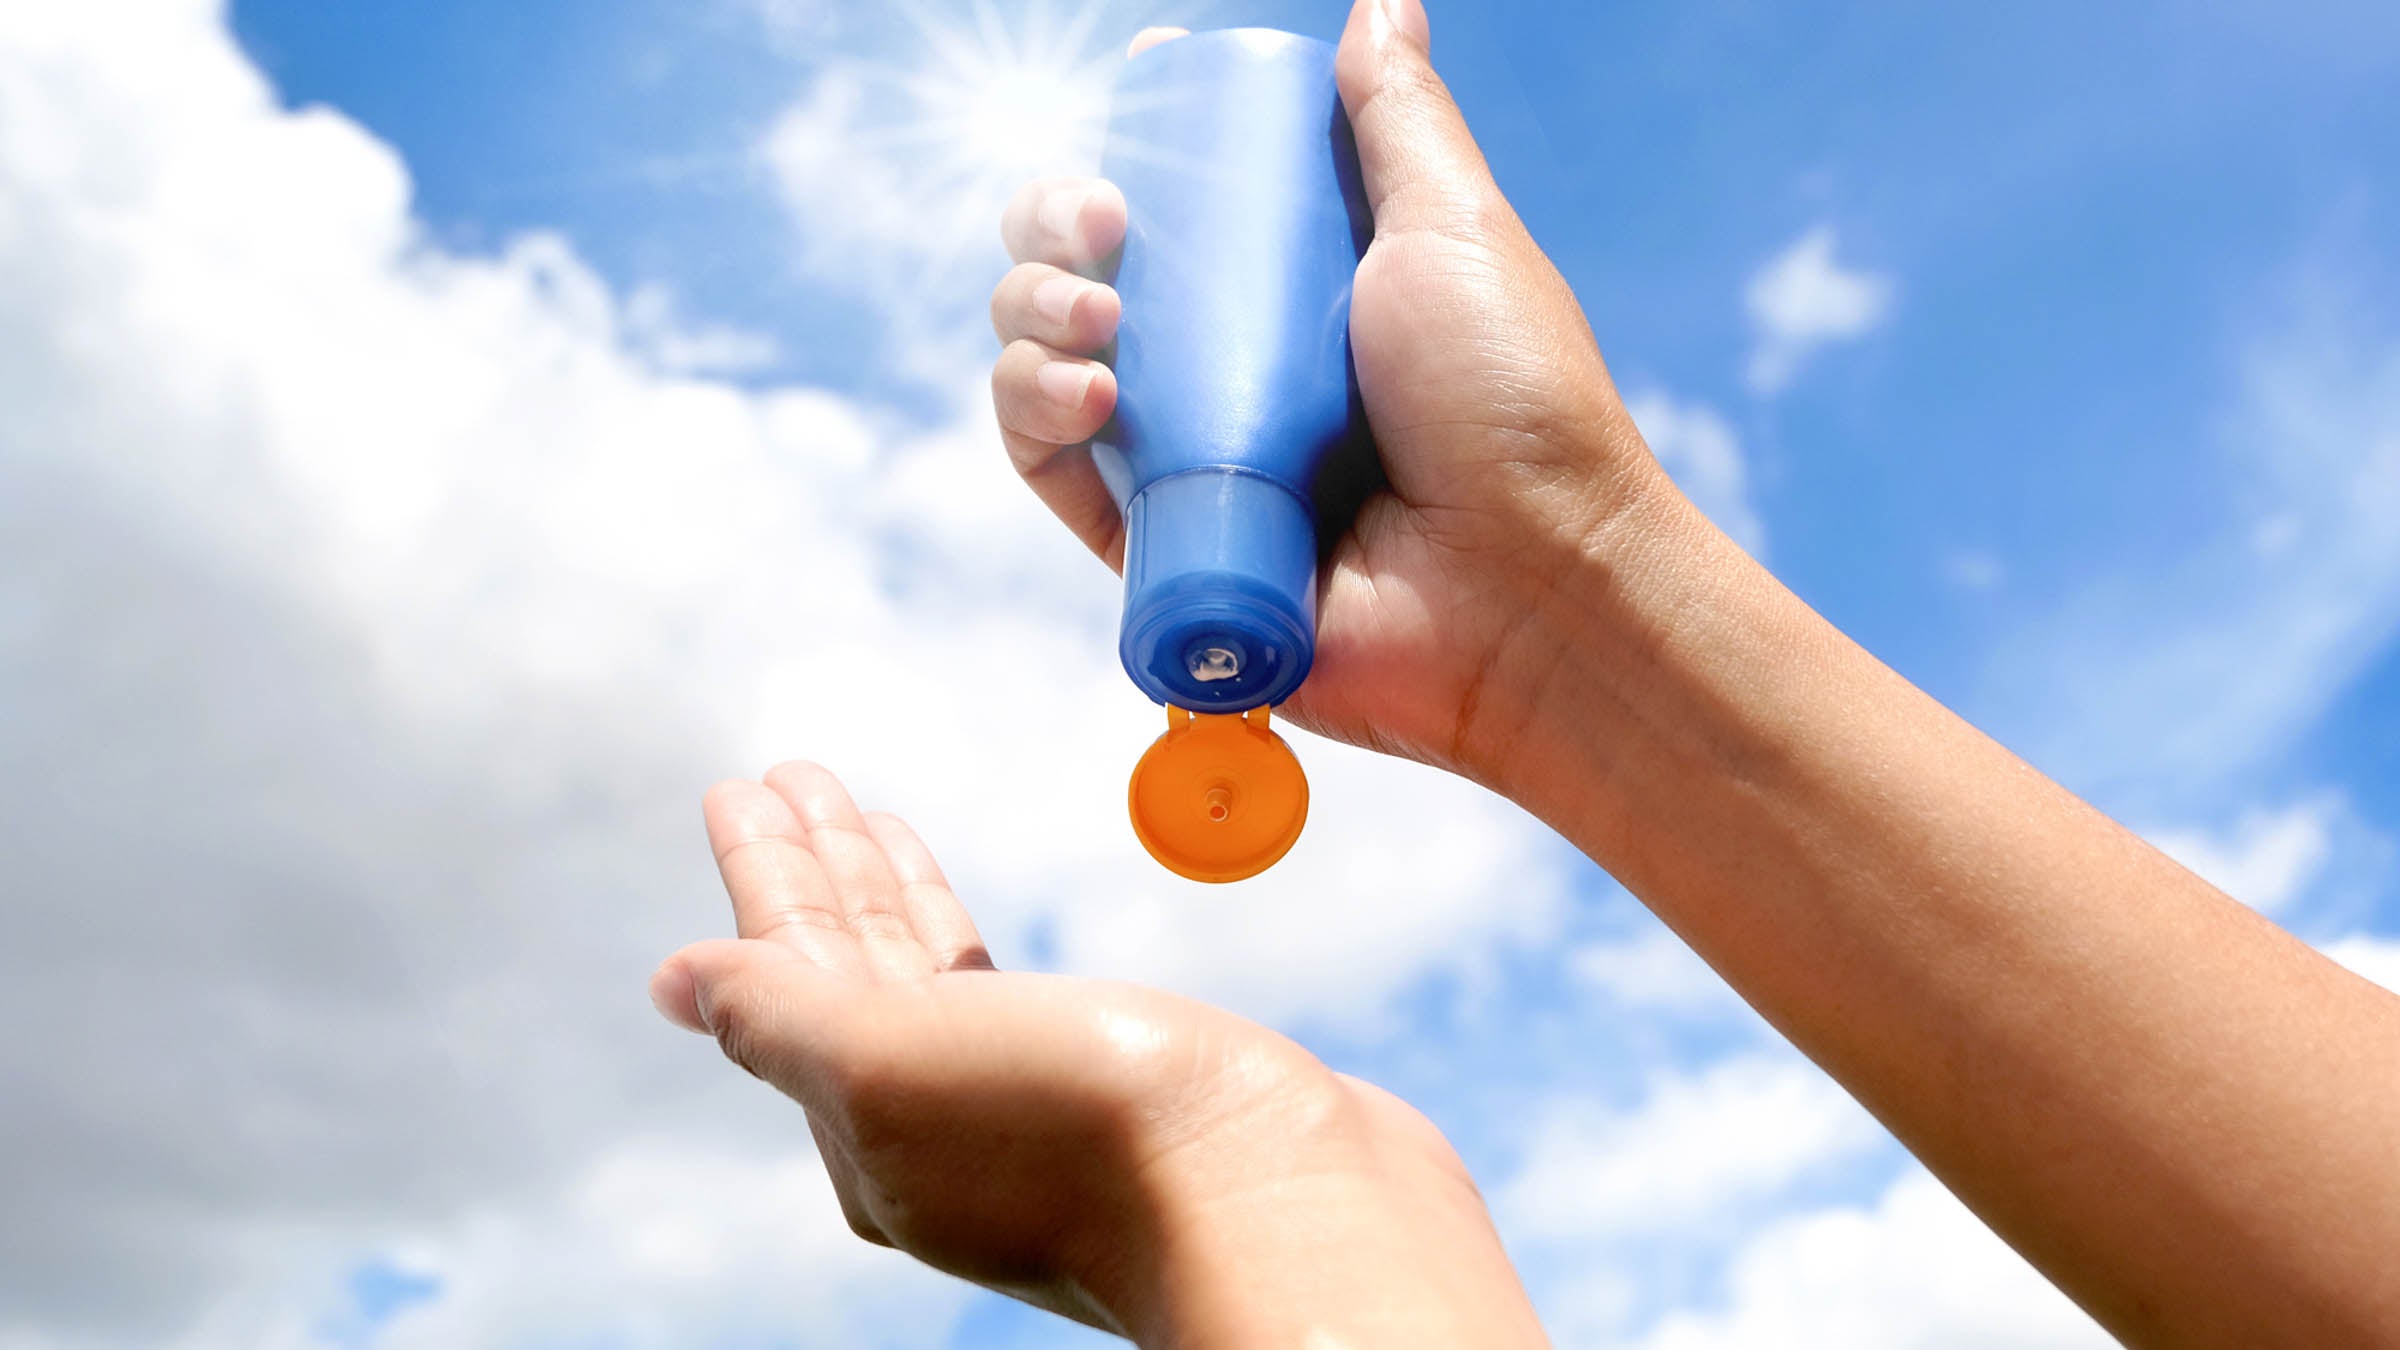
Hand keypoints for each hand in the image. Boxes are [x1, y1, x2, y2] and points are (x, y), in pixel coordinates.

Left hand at [650, 761, 1546, 1345]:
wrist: (1284, 1200)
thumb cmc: (1089, 1132)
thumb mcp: (891, 1063)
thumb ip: (776, 1014)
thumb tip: (670, 982)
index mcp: (866, 1128)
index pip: (785, 970)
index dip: (762, 871)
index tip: (740, 787)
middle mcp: (932, 1124)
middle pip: (846, 966)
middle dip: (815, 866)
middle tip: (788, 776)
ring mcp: (1018, 1104)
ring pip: (919, 971)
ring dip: (879, 884)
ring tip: (856, 808)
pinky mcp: (1106, 1085)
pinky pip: (994, 987)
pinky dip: (954, 925)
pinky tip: (943, 905)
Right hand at [990, 1, 1689, 784]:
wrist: (1532, 581)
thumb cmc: (1515, 404)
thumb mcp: (1452, 230)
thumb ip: (1399, 121)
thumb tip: (1377, 2)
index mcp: (1282, 295)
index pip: (1159, 213)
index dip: (1113, 163)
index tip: (1130, 120)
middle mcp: (1222, 374)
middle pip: (1078, 278)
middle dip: (1051, 228)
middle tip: (1107, 226)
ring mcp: (1186, 461)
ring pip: (1041, 369)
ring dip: (1029, 319)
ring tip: (1093, 319)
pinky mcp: (1158, 552)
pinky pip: (1052, 480)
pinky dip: (1031, 424)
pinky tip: (1083, 395)